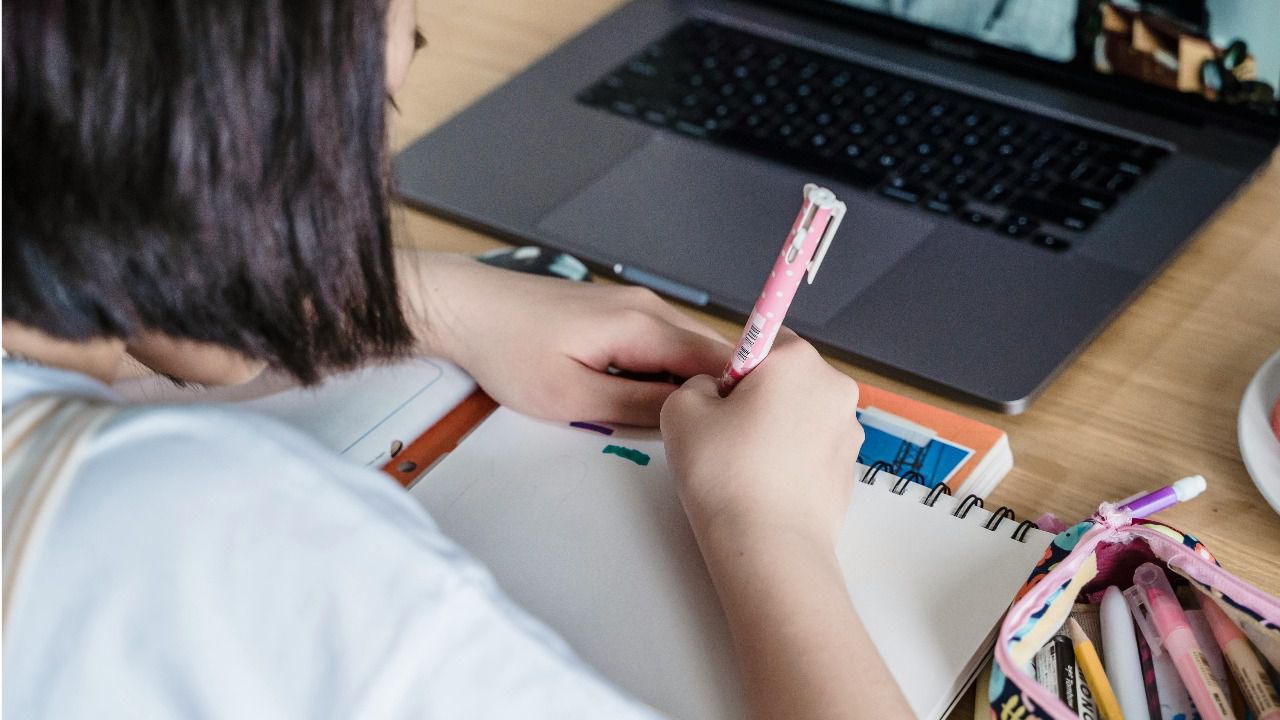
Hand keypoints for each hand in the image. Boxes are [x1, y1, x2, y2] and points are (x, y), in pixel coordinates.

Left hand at [398, 250, 731, 425]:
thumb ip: (637, 408)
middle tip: (703, 436)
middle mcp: (648, 306)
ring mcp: (633, 304)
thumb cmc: (509, 352)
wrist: (463, 308)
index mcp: (644, 326)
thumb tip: (688, 415)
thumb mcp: (573, 399)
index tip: (733, 432)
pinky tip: (642, 398)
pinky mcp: (616, 310)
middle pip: (707, 352)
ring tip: (672, 422)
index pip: (717, 359)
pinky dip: (662, 371)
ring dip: (685, 384)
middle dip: (712, 392)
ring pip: (684, 348)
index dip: (733, 396)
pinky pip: (660, 342)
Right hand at [662, 333, 910, 719]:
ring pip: (800, 415)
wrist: (769, 547)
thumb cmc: (723, 471)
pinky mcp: (851, 470)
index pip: (763, 338)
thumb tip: (717, 392)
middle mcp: (835, 387)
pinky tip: (767, 488)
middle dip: (757, 398)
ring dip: (776, 430)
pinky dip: (792, 460)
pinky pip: (813, 450)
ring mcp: (850, 431)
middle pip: (786, 377)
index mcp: (798, 360)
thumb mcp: (681, 410)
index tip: (718, 401)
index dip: (733, 367)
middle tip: (724, 436)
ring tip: (745, 469)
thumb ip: (697, 383)